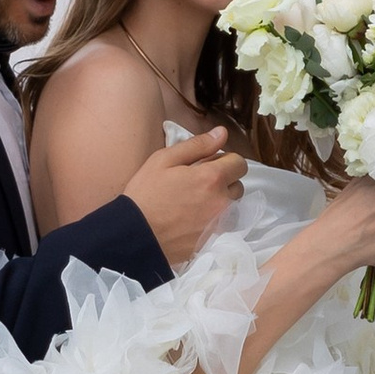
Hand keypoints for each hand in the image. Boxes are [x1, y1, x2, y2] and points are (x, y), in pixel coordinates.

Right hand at [126, 125, 248, 264]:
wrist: (135, 236)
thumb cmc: (146, 194)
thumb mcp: (164, 160)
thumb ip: (197, 145)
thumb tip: (222, 133)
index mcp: (212, 178)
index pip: (239, 163)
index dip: (224, 160)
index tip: (207, 164)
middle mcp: (222, 201)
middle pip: (238, 184)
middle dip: (223, 180)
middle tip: (198, 183)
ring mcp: (219, 223)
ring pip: (232, 205)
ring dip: (221, 200)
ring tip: (195, 201)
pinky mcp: (212, 240)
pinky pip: (223, 224)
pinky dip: (214, 218)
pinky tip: (193, 219)